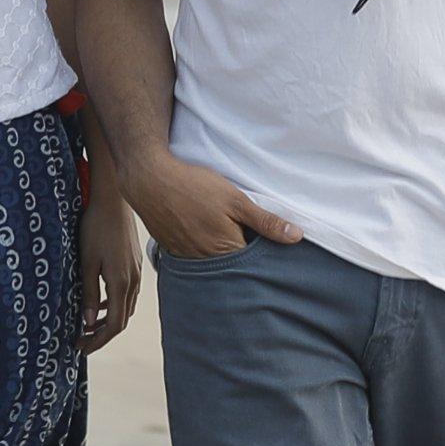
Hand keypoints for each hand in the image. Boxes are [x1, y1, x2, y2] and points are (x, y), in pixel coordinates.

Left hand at [79, 181, 145, 352]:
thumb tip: (87, 322)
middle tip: (80, 343)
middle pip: (121, 319)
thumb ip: (88, 293)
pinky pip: (126, 294)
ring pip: (124, 308)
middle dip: (101, 335)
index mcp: (121, 283)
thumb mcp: (86, 262)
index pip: (114, 324)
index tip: (81, 349)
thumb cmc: (96, 227)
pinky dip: (112, 305)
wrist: (113, 199)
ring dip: (107, 321)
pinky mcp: (133, 265)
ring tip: (87, 328)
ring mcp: (136, 273)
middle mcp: (132, 282)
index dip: (98, 340)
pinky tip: (98, 304)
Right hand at [127, 152, 300, 261]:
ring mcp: (188, 258)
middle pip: (235, 266)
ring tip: (224, 231)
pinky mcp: (175, 251)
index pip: (256, 263)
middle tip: (248, 235)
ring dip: (224, 252)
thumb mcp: (236, 199)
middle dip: (245, 255)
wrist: (149, 179)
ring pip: (215, 262)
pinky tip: (205, 231)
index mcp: (226, 250)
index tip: (269, 241)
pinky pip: (197, 257)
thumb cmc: (193, 186)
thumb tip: (296, 237)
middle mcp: (206, 261)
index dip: (265, 252)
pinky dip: (205, 249)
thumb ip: (266, 221)